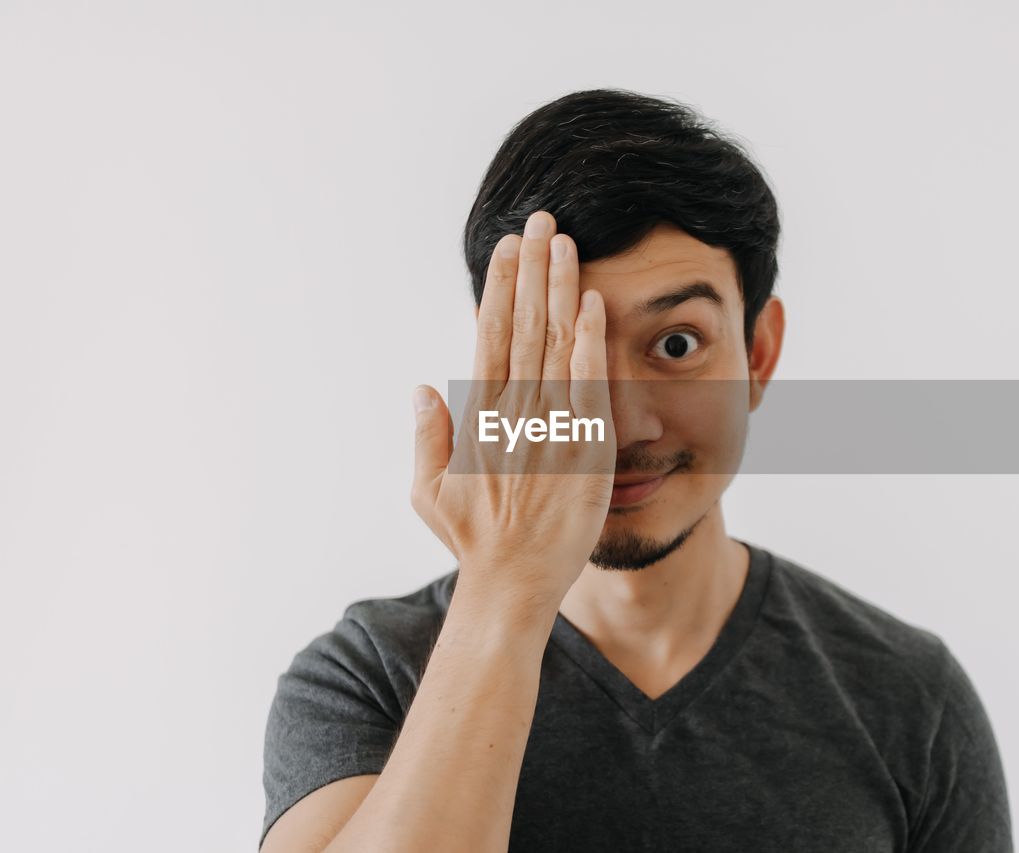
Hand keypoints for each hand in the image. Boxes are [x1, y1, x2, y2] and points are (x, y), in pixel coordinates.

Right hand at [410, 210, 614, 618]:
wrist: (514, 583)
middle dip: (531, 269)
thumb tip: (424, 388)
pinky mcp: (584, 448)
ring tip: (564, 241)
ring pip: (555, 344)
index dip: (499, 288)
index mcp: (479, 418)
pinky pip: (590, 385)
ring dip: (559, 288)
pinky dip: (590, 342)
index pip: (490, 336)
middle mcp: (514, 413)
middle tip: (540, 219)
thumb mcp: (429, 492)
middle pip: (523, 326)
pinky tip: (592, 302)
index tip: (507, 248)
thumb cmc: (472, 540)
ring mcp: (550, 428)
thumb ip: (428, 437)